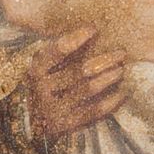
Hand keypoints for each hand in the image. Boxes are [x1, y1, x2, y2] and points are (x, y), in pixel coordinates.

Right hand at [24, 26, 128, 143]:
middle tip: (121, 53)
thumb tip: (92, 32)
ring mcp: (52, 109)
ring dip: (108, 78)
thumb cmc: (45, 87)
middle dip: (103, 60)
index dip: (75, 39)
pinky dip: (110, 101)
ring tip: (121, 70)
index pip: (57, 51)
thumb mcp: (45, 69)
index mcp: (36, 70)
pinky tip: (122, 92)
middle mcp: (41, 89)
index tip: (93, 29)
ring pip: (87, 89)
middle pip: (78, 71)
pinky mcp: (65, 124)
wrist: (31, 124)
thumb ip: (61, 53)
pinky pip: (92, 111)